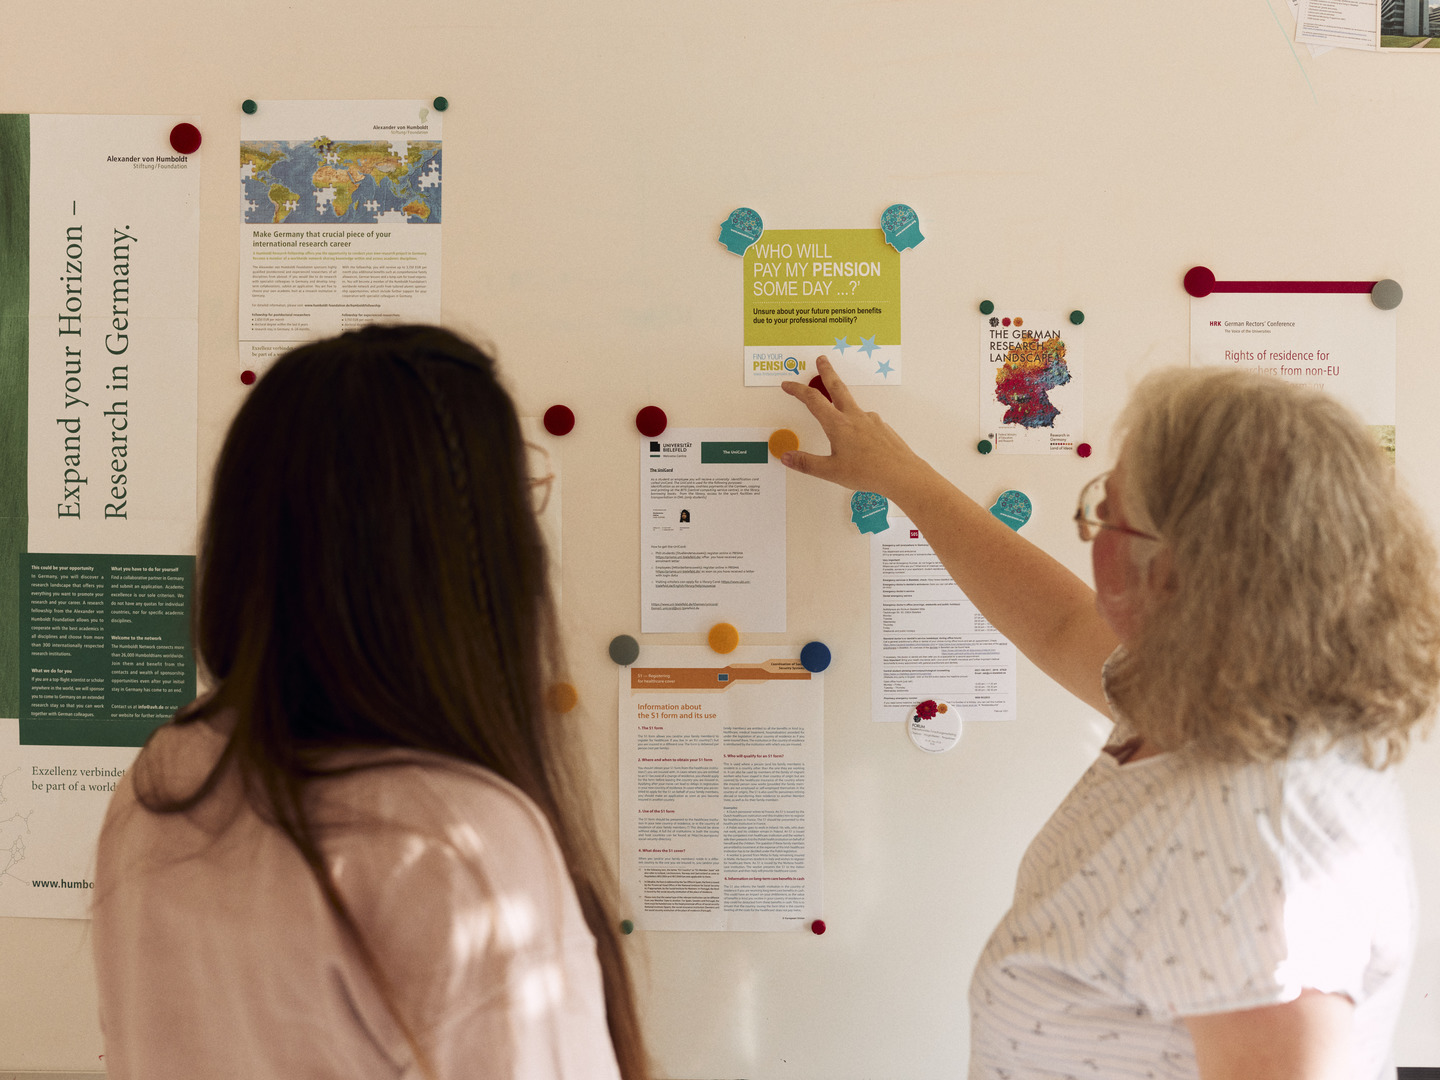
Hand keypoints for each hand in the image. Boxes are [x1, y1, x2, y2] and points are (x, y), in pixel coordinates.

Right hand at [780, 356, 931, 501]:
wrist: (901, 473)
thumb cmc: (868, 472)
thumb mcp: (831, 471)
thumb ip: (807, 463)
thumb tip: (787, 456)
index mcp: (838, 424)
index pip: (813, 400)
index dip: (798, 390)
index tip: (788, 385)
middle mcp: (854, 417)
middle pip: (837, 387)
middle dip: (827, 372)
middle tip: (822, 360)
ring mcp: (870, 420)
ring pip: (852, 404)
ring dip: (841, 398)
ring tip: (837, 406)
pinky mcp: (882, 427)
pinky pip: (865, 420)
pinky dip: (856, 421)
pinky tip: (858, 436)